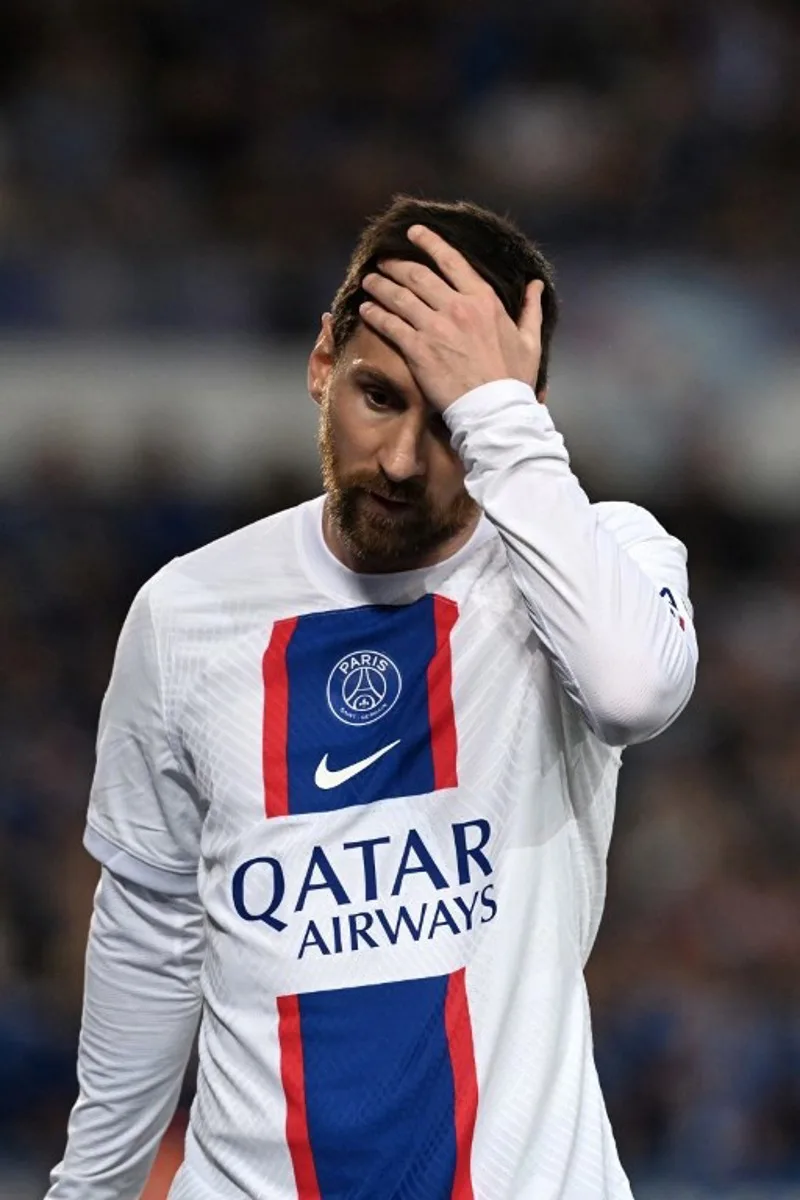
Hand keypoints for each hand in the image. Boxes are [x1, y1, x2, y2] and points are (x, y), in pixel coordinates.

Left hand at [359, 224, 543, 411]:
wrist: (494, 410)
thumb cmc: (514, 379)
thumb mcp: (530, 340)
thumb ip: (530, 309)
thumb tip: (536, 285)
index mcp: (483, 300)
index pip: (451, 260)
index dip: (429, 242)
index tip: (414, 232)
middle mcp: (457, 307)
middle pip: (418, 275)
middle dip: (397, 264)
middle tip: (383, 261)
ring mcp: (435, 327)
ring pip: (400, 296)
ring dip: (381, 285)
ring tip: (369, 281)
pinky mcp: (418, 349)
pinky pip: (390, 324)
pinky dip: (375, 314)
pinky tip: (365, 309)